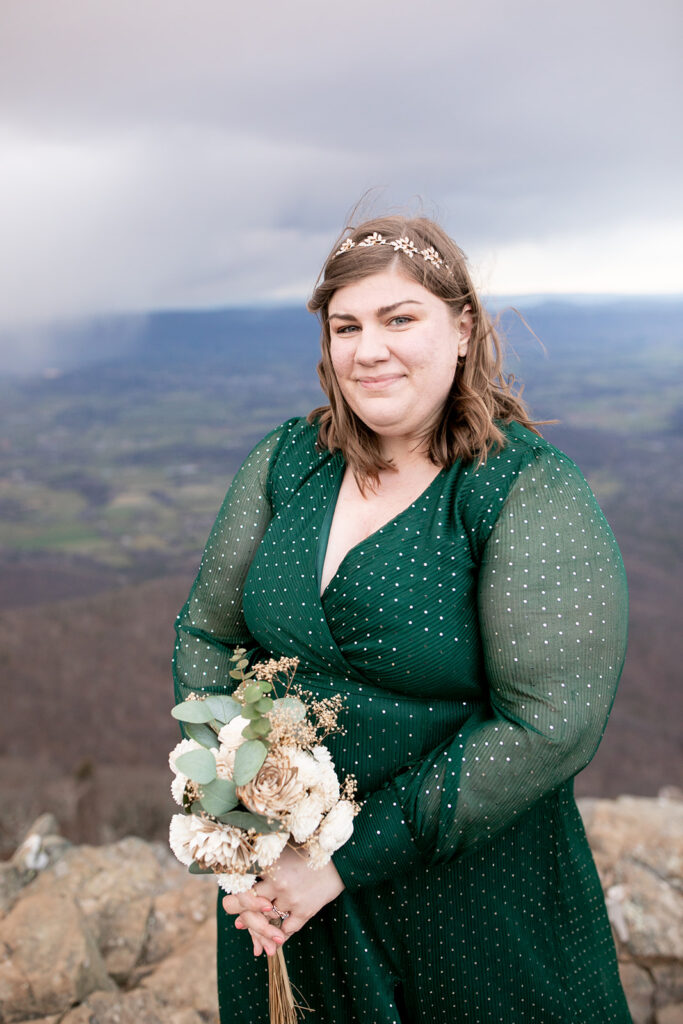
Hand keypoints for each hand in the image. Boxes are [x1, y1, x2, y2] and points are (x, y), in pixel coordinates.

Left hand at [222, 844, 344, 956]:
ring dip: (262, 927)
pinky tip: (277, 935)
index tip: (233, 903)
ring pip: (266, 920)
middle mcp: (277, 883)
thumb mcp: (283, 851)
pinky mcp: (305, 910)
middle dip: (244, 915)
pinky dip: (279, 934)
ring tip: (260, 930)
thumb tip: (241, 882)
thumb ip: (263, 863)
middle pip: (249, 907)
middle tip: (241, 921)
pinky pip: (286, 929)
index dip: (235, 897)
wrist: (340, 858)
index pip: (241, 886)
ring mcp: (291, 899)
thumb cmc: (309, 851)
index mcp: (269, 864)